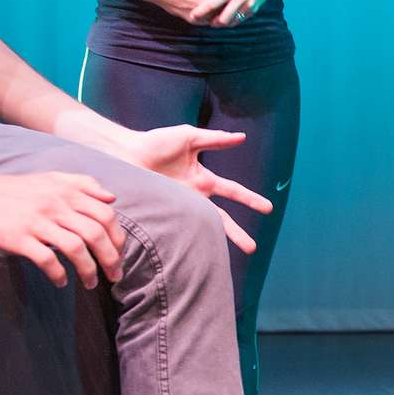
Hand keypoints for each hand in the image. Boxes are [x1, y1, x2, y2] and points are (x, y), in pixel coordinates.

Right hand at [0, 169, 124, 289]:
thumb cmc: (14, 189)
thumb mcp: (51, 178)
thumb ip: (82, 184)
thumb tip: (112, 199)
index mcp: (67, 191)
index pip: (106, 214)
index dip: (117, 237)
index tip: (119, 254)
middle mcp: (56, 204)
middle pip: (96, 233)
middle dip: (110, 258)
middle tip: (114, 276)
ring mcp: (38, 221)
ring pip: (76, 248)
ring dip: (89, 270)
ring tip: (91, 283)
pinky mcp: (19, 238)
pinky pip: (47, 259)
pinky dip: (58, 274)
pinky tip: (61, 282)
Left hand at [116, 125, 273, 253]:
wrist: (125, 153)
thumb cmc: (155, 142)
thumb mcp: (189, 137)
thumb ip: (215, 140)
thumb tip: (242, 137)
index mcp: (202, 179)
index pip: (233, 191)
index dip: (250, 199)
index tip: (268, 209)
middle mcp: (194, 197)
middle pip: (221, 219)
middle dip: (237, 232)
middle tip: (253, 248)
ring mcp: (179, 208)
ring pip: (203, 229)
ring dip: (215, 242)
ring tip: (223, 258)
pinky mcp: (164, 215)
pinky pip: (180, 230)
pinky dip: (188, 241)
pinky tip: (196, 255)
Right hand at [146, 0, 237, 22]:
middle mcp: (206, 7)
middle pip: (227, 8)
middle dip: (232, 2)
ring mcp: (199, 16)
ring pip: (218, 17)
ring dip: (223, 11)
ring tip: (227, 2)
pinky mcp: (192, 20)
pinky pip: (209, 21)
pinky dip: (214, 16)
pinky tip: (215, 8)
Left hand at [188, 0, 272, 27]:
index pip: (212, 4)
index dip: (201, 12)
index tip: (192, 16)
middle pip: (222, 19)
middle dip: (211, 22)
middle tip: (203, 21)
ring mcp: (248, 5)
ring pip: (231, 22)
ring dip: (221, 23)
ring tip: (213, 20)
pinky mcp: (253, 10)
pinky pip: (239, 20)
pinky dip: (231, 21)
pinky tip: (225, 18)